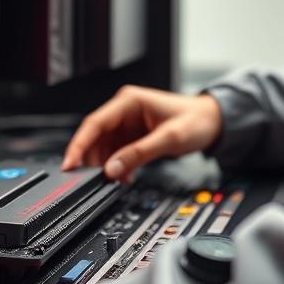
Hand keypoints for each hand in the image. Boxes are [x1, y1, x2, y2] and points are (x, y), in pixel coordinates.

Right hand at [62, 85, 222, 182]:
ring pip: (104, 147)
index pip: (94, 123)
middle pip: (95, 136)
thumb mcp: (168, 139)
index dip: (79, 145)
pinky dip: (117, 166)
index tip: (70, 164)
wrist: (214, 121)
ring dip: (105, 165)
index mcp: (129, 101)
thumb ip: (139, 154)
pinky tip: (125, 178)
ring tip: (111, 181)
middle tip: (88, 181)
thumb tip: (112, 169)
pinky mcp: (133, 136)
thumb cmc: (196, 120)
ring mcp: (127, 124)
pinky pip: (116, 153)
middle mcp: (124, 111)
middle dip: (91, 159)